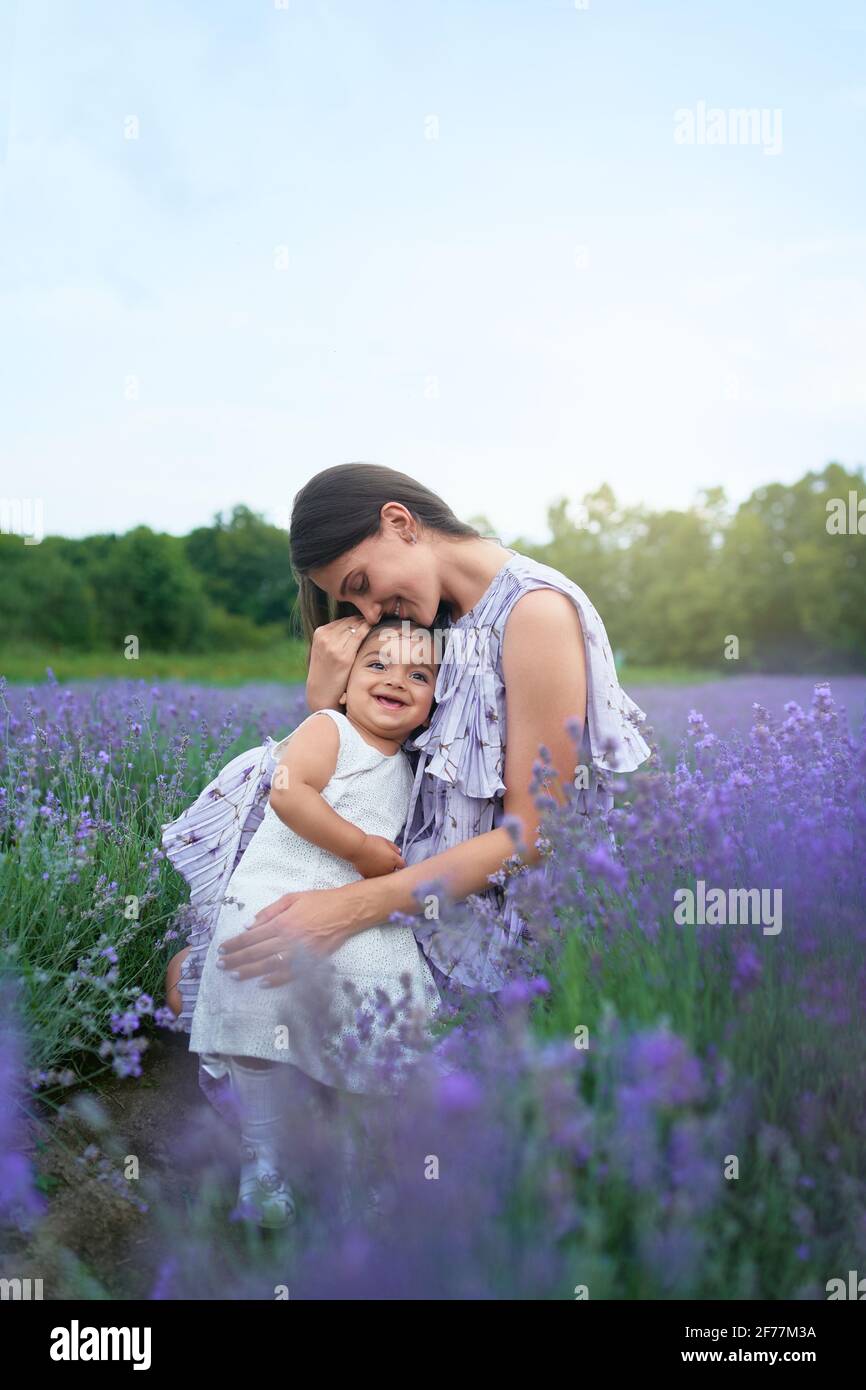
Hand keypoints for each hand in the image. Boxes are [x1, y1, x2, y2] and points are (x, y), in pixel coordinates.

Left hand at [217, 883, 368, 985]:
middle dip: (236, 959)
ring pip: (269, 965)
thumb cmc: (320, 901)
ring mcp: (300, 952)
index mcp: (282, 922)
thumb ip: (269, 912)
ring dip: (250, 971)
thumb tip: (248, 925)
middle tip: (221, 965)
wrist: (348, 910)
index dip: (235, 944)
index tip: (222, 949)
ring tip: (234, 975)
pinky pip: (290, 974)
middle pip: (256, 952)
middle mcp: (288, 938)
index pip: (251, 936)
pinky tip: (262, 983)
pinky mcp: (311, 961)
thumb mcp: (292, 898)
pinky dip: (275, 980)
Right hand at [306, 615, 371, 711]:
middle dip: (365, 622)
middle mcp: (326, 637)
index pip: (345, 620)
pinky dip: (371, 632)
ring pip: (357, 626)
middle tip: (380, 624)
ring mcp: (334, 646)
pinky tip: (379, 634)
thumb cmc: (327, 672)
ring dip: (369, 626)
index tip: (371, 624)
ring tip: (382, 629)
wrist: (321, 693)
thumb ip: (336, 637)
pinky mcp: (344, 656)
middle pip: (351, 621)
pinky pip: (361, 636)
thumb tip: (359, 625)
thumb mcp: (325, 649)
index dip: (359, 622)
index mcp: (320, 632)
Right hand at [350, 834, 405, 877]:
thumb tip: (398, 852)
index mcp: (394, 859)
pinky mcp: (370, 877)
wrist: (357, 848)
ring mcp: (379, 874)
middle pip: (394, 871)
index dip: (400, 863)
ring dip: (383, 871)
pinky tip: (371, 867)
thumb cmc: (371, 842)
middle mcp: (388, 869)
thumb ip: (394, 847)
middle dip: (392, 867)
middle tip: (385, 861)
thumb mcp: (385, 841)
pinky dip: (374, 873)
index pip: (402, 865)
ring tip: (377, 863)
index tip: (397, 862)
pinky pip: (375, 877)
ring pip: (384, 875)